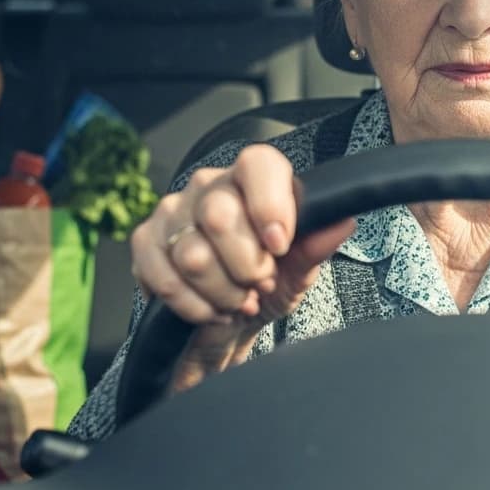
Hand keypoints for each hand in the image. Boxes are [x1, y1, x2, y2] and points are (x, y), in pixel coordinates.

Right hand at [129, 144, 353, 391]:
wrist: (229, 325)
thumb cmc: (268, 287)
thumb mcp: (299, 271)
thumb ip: (316, 245)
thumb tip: (343, 219)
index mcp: (254, 179)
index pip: (259, 164)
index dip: (269, 205)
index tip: (279, 246)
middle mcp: (210, 185)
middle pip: (220, 215)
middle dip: (246, 266)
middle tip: (259, 284)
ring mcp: (173, 210)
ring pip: (193, 255)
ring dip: (223, 293)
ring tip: (237, 301)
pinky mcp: (145, 241)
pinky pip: (164, 277)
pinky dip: (192, 306)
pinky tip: (209, 310)